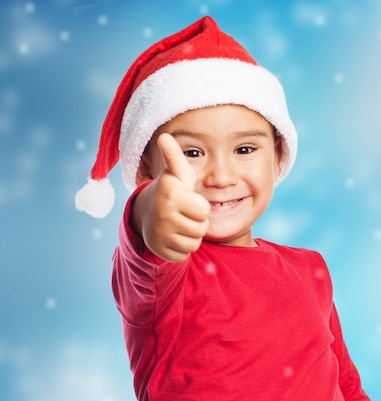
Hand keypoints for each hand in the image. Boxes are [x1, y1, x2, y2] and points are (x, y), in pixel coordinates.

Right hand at [132, 133, 209, 261]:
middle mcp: (162, 213)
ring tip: (179, 224)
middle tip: (184, 214)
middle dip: (197, 222)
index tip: (187, 201)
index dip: (199, 207)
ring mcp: (159, 234)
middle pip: (201, 228)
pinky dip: (181, 248)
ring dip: (190, 236)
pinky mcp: (159, 251)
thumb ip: (175, 157)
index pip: (204, 211)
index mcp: (170, 193)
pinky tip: (172, 236)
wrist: (146, 214)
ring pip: (193, 243)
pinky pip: (183, 255)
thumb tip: (164, 136)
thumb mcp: (176, 175)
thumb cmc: (172, 192)